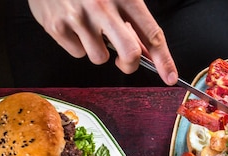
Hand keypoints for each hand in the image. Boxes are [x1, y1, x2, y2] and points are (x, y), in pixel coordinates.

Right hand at [27, 0, 177, 84]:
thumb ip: (133, 22)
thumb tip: (149, 54)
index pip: (152, 33)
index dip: (164, 60)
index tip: (170, 77)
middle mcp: (102, 6)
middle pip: (129, 53)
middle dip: (129, 64)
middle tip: (124, 61)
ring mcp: (78, 17)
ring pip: (100, 58)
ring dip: (98, 50)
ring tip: (89, 30)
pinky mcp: (57, 26)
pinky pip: (77, 53)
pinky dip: (77, 45)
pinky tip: (73, 26)